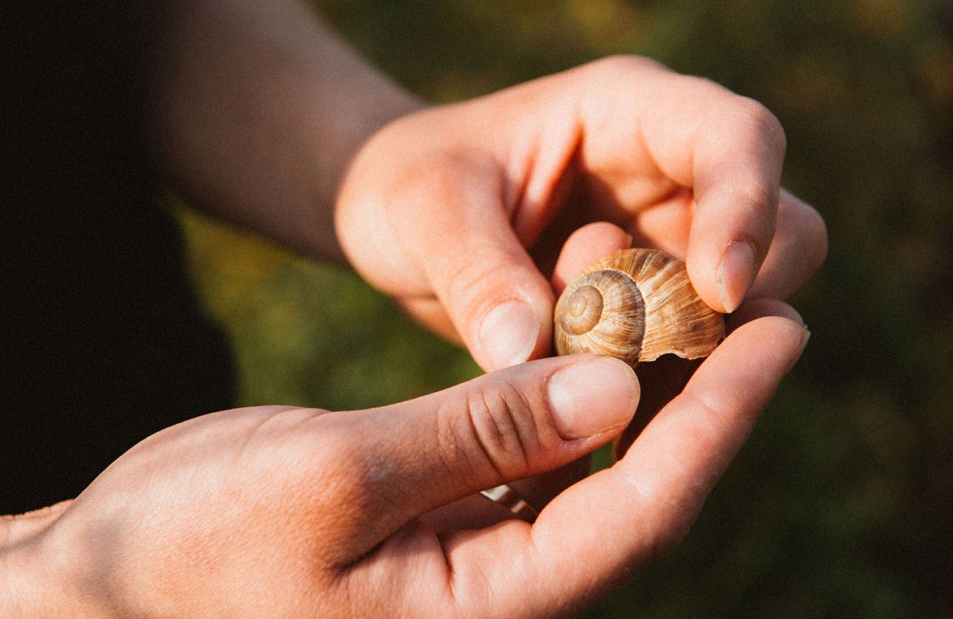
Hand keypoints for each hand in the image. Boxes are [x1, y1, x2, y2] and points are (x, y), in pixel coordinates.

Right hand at [13, 303, 806, 616]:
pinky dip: (564, 411)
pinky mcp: (435, 533)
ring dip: (636, 403)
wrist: (107, 585)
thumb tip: (611, 388)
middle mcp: (494, 601)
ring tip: (689, 319)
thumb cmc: (192, 544)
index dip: (718, 421)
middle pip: (629, 499)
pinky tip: (591, 356)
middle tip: (757, 311)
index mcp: (483, 612)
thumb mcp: (335, 478)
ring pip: (584, 482)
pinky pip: (527, 473)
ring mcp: (465, 569)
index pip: (637, 512)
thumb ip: (475, 436)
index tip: (779, 335)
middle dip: (698, 408)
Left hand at [337, 55, 825, 370]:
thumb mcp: (425, 211)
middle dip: (727, 302)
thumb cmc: (410, 185)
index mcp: (627, 113)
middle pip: (778, 232)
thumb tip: (527, 353)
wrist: (395, 223)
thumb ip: (477, 275)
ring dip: (685, 354)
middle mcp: (668, 179)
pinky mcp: (648, 314)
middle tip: (643, 352)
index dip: (746, 209)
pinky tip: (588, 411)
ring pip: (742, 308)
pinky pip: (687, 359)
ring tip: (584, 374)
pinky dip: (654, 390)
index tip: (719, 291)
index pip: (734, 139)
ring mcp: (665, 249)